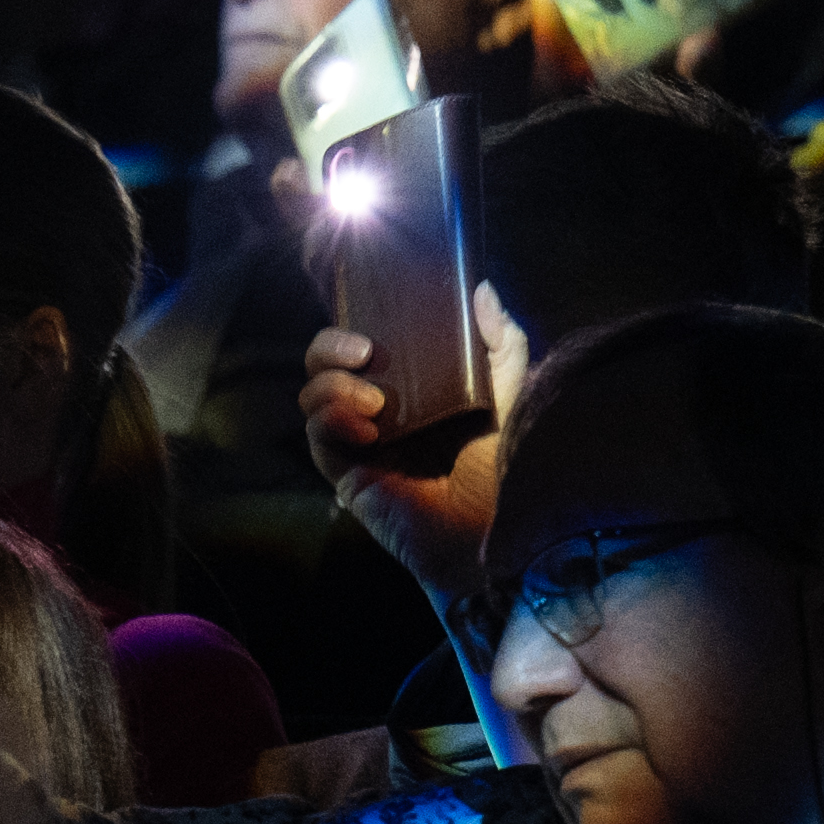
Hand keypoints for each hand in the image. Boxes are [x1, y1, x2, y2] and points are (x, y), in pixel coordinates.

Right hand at [298, 318, 496, 602]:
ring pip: (311, 396)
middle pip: (323, 364)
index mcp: (411, 388)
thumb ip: (503, 343)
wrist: (492, 533)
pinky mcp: (346, 472)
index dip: (354, 325)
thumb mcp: (512, 395)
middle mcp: (378, 410)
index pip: (364, 346)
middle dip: (329, 347)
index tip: (371, 315)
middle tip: (364, 352)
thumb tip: (481, 290)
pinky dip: (331, 421)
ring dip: (332, 386)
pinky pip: (317, 437)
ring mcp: (358, 441)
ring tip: (374, 401)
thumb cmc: (505, 469)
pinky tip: (367, 430)